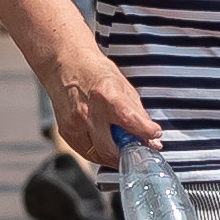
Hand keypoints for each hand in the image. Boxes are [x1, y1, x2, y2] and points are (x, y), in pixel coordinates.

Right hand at [40, 46, 164, 164]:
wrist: (65, 64)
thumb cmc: (94, 71)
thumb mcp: (123, 86)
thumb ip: (138, 113)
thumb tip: (151, 136)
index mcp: (106, 96)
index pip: (130, 122)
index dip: (146, 133)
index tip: (154, 135)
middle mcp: (88, 113)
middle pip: (111, 150)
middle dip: (128, 154)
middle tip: (137, 150)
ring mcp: (74, 125)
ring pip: (98, 156)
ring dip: (114, 156)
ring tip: (122, 146)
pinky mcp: (66, 132)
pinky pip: (86, 152)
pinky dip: (99, 153)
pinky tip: (106, 143)